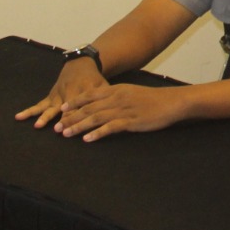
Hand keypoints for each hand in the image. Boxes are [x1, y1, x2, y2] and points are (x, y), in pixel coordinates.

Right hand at [14, 58, 106, 128]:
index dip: (77, 118)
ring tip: (38, 125)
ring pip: (50, 108)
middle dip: (62, 120)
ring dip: (44, 117)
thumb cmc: (95, 79)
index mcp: (82, 93)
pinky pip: (39, 104)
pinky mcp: (50, 96)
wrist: (80, 64)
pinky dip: (29, 110)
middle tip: (57, 131)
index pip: (80, 108)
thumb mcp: (103, 86)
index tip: (74, 128)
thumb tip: (115, 112)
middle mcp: (68, 95)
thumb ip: (106, 98)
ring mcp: (57, 96)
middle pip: (65, 110)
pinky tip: (18, 116)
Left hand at [54, 83, 186, 140]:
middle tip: (57, 126)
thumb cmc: (152, 99)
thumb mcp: (132, 93)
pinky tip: (87, 139)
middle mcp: (117, 98)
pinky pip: (111, 127)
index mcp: (117, 90)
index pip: (90, 95)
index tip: (62, 109)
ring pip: (96, 118)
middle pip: (89, 108)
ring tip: (66, 134)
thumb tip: (102, 104)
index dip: (75, 102)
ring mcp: (124, 110)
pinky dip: (97, 133)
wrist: (171, 102)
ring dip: (79, 126)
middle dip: (71, 117)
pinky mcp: (131, 121)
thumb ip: (117, 97)